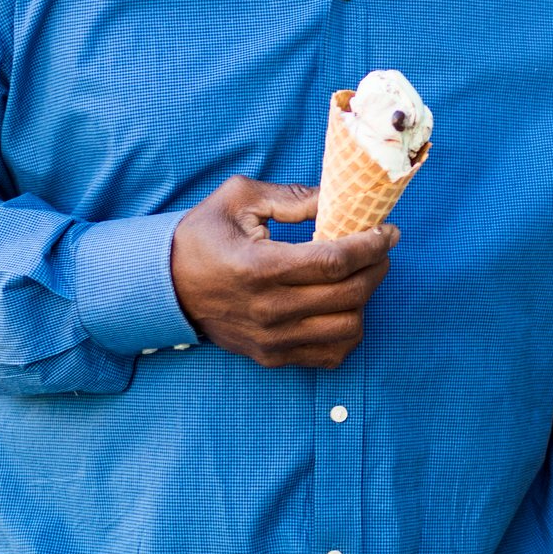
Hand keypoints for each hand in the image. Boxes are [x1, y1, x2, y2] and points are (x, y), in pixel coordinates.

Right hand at [169, 174, 397, 368]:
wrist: (164, 287)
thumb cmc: (202, 236)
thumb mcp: (238, 198)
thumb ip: (292, 196)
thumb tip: (339, 201)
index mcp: (259, 267)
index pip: (335, 261)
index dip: (371, 245)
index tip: (388, 231)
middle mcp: (268, 309)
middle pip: (349, 294)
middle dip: (378, 267)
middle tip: (381, 248)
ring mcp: (271, 339)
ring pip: (348, 328)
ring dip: (366, 299)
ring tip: (362, 275)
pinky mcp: (271, 356)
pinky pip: (330, 355)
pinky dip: (348, 331)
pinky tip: (343, 306)